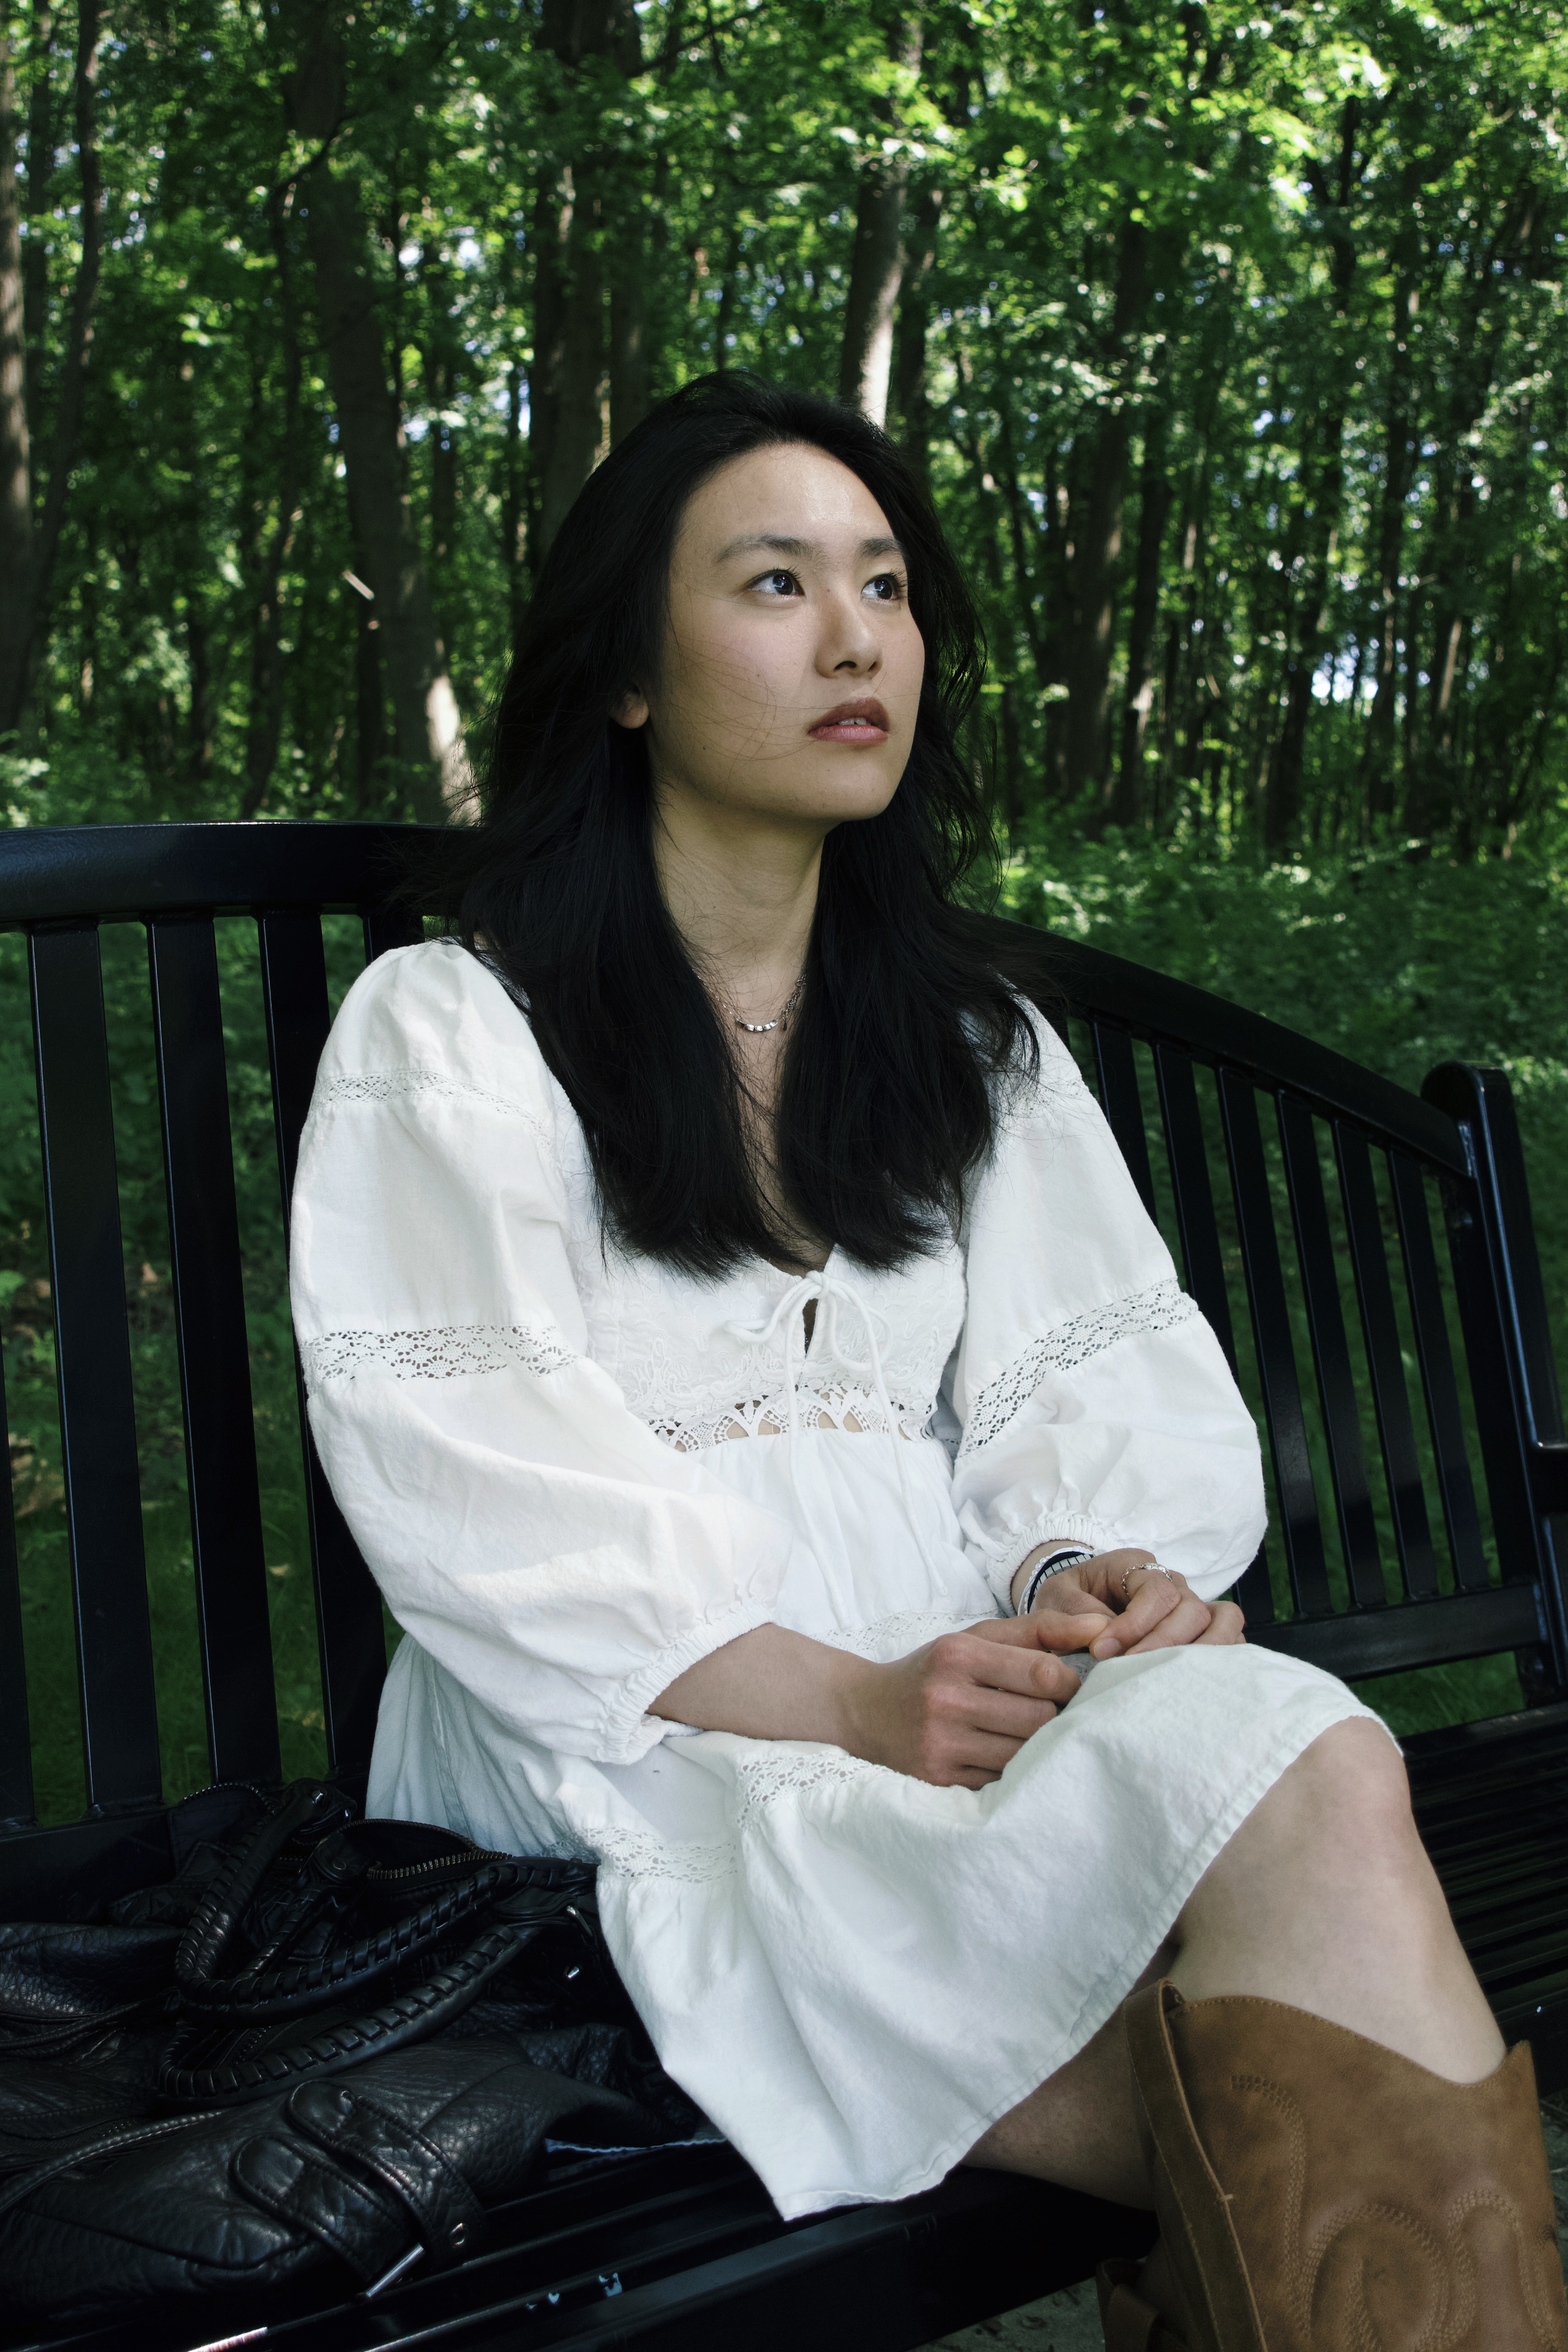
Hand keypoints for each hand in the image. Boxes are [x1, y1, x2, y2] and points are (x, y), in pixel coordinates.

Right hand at [838, 1619, 1084, 1789]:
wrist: (865, 1712)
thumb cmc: (934, 1670)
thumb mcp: (977, 1637)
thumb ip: (1040, 1629)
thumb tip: (1100, 1629)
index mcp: (958, 1654)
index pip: (1043, 1672)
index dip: (1069, 1683)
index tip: (1067, 1686)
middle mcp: (946, 1698)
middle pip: (1039, 1719)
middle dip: (1055, 1717)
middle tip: (1051, 1714)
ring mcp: (941, 1743)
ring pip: (1025, 1755)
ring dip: (1037, 1746)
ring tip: (1030, 1734)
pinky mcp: (939, 1779)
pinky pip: (1002, 1782)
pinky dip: (1013, 1770)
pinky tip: (1004, 1755)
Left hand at [1019, 1546, 1244, 1661]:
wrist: (1074, 1610)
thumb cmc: (1068, 1603)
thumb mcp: (1056, 1600)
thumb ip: (1074, 1615)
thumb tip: (1105, 1636)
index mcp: (1136, 1567)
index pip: (1156, 1592)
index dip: (1135, 1624)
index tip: (1101, 1652)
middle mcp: (1173, 1583)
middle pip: (1192, 1610)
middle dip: (1162, 1645)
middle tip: (1128, 1670)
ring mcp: (1193, 1606)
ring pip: (1223, 1622)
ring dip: (1201, 1655)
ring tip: (1168, 1682)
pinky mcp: (1203, 1632)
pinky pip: (1230, 1640)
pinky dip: (1220, 1661)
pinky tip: (1192, 1685)